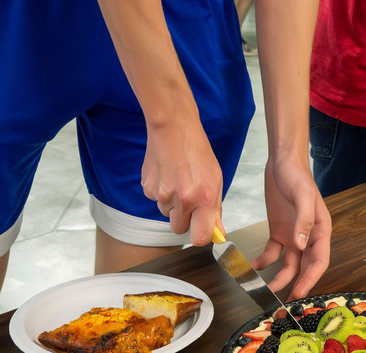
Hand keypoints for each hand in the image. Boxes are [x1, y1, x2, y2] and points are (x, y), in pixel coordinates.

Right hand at [140, 119, 223, 245]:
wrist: (174, 128)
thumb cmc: (197, 152)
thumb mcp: (215, 179)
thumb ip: (215, 209)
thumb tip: (217, 233)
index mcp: (204, 198)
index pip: (199, 237)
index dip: (200, 235)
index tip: (201, 229)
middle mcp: (182, 199)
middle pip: (179, 229)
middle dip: (184, 218)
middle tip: (189, 197)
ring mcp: (162, 194)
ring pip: (166, 213)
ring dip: (172, 203)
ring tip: (178, 178)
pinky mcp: (147, 188)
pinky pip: (155, 200)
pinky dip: (161, 191)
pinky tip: (167, 174)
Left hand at [251, 155, 330, 298]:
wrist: (282, 161)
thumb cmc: (297, 176)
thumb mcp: (302, 196)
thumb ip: (304, 221)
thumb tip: (302, 245)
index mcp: (321, 229)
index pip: (319, 260)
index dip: (311, 279)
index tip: (300, 293)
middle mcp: (308, 236)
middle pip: (305, 266)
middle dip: (297, 284)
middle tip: (285, 301)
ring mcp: (293, 235)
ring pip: (288, 264)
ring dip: (279, 277)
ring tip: (266, 289)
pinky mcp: (278, 231)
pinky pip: (272, 252)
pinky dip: (264, 261)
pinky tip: (253, 267)